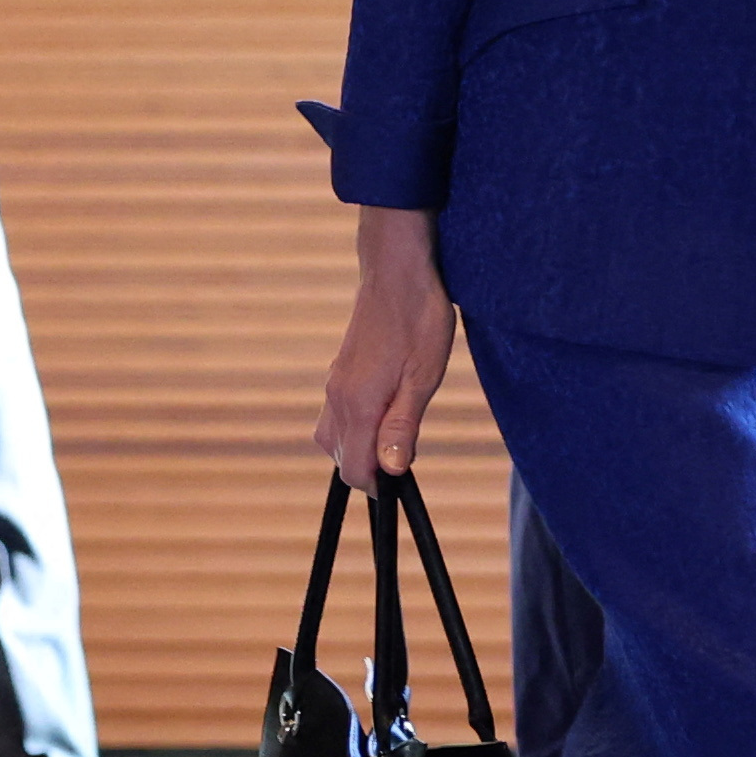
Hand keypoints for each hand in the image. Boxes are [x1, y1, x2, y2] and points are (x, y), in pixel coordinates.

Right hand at [317, 207, 456, 488]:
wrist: (398, 270)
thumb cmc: (418, 319)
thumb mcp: (422, 377)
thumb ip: (402, 426)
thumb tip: (390, 470)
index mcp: (357, 404)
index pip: (353, 468)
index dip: (377, 486)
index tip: (401, 483)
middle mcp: (338, 396)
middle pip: (340, 456)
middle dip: (368, 468)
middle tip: (405, 455)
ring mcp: (335, 382)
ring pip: (333, 436)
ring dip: (359, 448)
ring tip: (395, 436)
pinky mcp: (340, 370)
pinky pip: (336, 413)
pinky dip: (355, 427)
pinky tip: (382, 412)